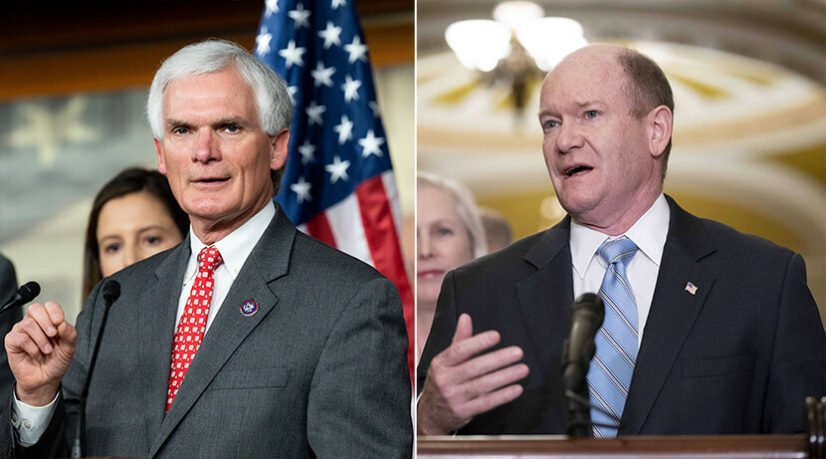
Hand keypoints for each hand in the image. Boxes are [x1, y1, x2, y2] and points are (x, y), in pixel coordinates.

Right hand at [4, 301, 76, 405]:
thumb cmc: (56, 361)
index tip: (59, 322)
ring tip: (47, 350)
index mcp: (49, 320)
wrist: (46, 379)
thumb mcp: (69, 347)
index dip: (55, 311)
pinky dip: (32, 348)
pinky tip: (36, 354)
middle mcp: (34, 323)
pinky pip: (21, 338)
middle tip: (53, 335)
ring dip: (41, 339)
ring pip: (29, 324)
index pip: (50, 306)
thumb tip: (62, 322)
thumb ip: (69, 333)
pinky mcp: (12, 341)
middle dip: (46, 322)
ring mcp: (21, 331)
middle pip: (35, 309)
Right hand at [417, 313, 528, 434]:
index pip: (460, 350)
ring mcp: (452, 398)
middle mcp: (444, 380)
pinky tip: (516, 388)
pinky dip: (503, 396)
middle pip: (475, 367)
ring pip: (483, 385)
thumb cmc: (443, 381)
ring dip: (505, 376)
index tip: (496, 336)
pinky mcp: (462, 412)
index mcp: (440, 363)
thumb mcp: (445, 361)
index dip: (479, 342)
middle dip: (499, 359)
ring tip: (523, 369)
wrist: (431, 414)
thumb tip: (466, 317)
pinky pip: (486, 403)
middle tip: (518, 352)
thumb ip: (459, 340)